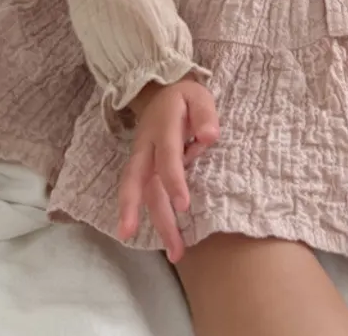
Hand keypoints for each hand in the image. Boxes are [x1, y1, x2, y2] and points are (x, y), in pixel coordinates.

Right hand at [117, 77, 218, 261]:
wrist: (157, 93)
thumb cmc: (183, 98)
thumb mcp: (198, 96)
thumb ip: (204, 114)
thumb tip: (209, 136)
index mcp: (162, 127)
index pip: (167, 156)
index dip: (173, 180)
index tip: (183, 205)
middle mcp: (146, 147)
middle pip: (139, 180)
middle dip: (138, 209)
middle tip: (142, 237)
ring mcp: (141, 159)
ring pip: (141, 193)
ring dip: (153, 223)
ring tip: (173, 254)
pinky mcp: (142, 170)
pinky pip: (143, 195)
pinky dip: (150, 218)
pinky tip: (166, 240)